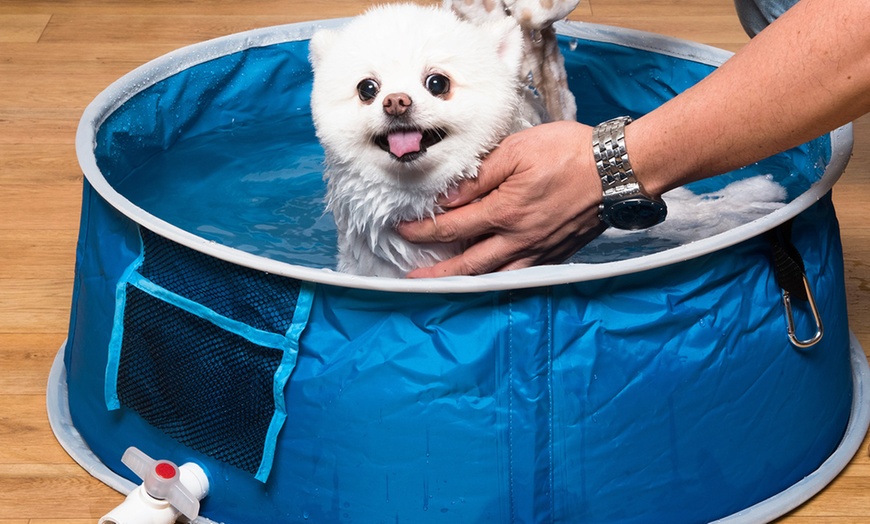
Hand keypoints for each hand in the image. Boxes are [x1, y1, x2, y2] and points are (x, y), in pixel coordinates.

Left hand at [397, 120, 606, 276]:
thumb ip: (479, 177)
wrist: (619, 168)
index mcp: (505, 211)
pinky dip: (502, 279)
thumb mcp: (516, 152)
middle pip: (468, 264)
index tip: (404, 230)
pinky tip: (494, 277)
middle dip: (438, 272)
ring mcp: (540, 250)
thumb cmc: (570, 152)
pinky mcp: (558, 253)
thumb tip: (449, 197)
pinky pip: (523, 274)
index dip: (423, 231)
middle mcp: (519, 239)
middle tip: (415, 278)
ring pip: (496, 276)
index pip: (451, 228)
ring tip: (449, 285)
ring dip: (468, 282)